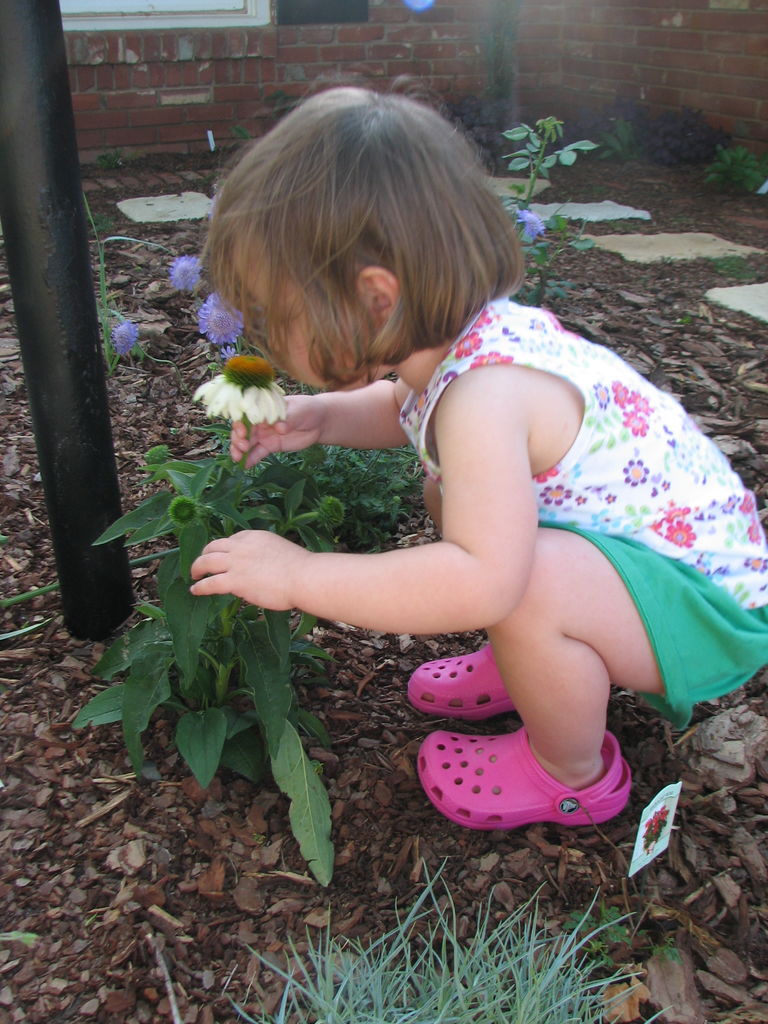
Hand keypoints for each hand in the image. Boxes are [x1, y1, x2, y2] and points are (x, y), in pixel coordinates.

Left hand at [190, 530, 309, 608]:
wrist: (303, 577)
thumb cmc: (301, 568)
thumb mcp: (281, 550)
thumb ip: (267, 555)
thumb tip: (263, 567)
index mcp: (254, 536)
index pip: (232, 539)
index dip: (225, 548)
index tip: (224, 556)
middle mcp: (241, 546)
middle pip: (214, 546)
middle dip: (205, 553)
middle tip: (202, 563)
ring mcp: (235, 563)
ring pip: (206, 562)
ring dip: (197, 568)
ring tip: (194, 575)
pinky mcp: (234, 581)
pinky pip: (209, 583)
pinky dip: (200, 587)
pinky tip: (195, 590)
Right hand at [231, 394, 324, 467]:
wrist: (319, 423)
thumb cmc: (308, 410)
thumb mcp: (300, 411)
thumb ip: (289, 419)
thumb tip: (280, 427)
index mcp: (264, 408)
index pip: (247, 414)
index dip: (241, 422)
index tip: (243, 431)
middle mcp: (260, 421)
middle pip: (243, 429)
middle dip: (238, 438)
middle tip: (243, 447)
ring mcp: (264, 434)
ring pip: (247, 442)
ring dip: (239, 450)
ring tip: (238, 459)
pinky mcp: (269, 446)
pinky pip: (257, 453)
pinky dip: (250, 459)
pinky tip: (245, 466)